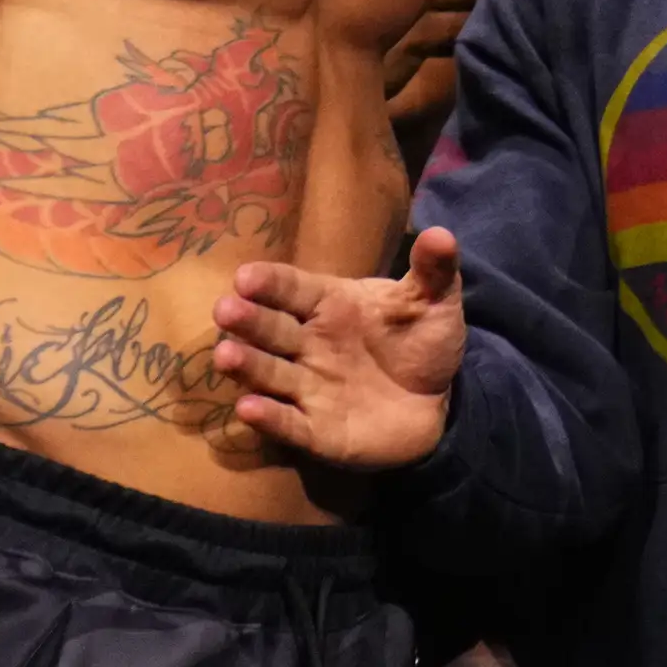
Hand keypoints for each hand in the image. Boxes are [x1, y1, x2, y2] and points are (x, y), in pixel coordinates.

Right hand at [213, 228, 466, 469]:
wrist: (438, 404)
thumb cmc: (422, 344)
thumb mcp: (434, 304)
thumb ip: (434, 270)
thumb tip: (442, 235)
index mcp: (330, 305)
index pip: (292, 289)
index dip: (269, 283)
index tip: (245, 277)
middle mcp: (309, 344)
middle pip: (271, 329)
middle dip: (247, 320)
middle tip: (224, 310)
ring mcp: (309, 387)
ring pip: (270, 374)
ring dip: (247, 365)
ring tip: (226, 357)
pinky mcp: (316, 431)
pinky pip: (289, 423)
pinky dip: (269, 418)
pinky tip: (248, 410)